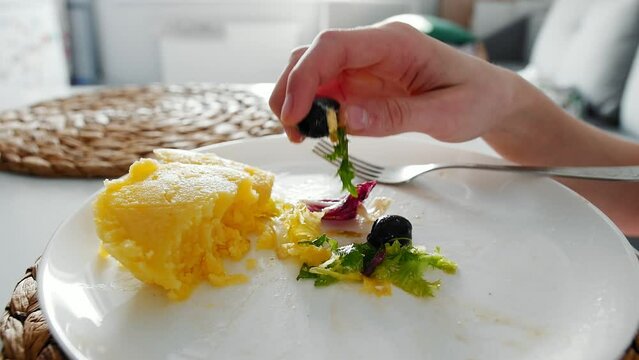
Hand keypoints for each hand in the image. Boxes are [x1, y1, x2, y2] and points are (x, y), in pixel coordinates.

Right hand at [269, 22, 521, 142]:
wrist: (491, 100)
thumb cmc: (477, 99)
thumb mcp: (443, 115)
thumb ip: (395, 116)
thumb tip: (346, 119)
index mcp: (395, 43)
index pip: (334, 46)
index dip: (305, 76)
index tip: (295, 113)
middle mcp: (374, 49)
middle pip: (314, 55)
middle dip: (292, 89)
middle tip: (291, 130)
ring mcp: (367, 66)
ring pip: (315, 73)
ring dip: (299, 101)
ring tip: (301, 135)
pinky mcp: (365, 85)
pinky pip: (330, 92)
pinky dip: (316, 112)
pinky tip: (318, 133)